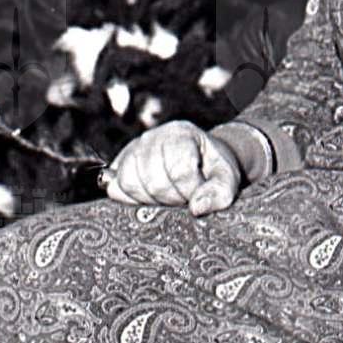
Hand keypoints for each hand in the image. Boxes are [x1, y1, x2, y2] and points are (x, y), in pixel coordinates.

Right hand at [100, 122, 243, 218]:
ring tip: (167, 197)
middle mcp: (153, 137)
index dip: (190, 191)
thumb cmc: (212, 168)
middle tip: (182, 198)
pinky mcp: (120, 163)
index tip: (197, 194)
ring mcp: (133, 149)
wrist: (199, 159)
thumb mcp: (227, 178)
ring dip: (151, 200)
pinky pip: (114, 187)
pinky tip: (149, 197)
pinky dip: (130, 198)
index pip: (179, 170)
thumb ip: (220, 192)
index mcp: (181, 134)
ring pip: (130, 184)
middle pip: (154, 181)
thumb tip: (197, 208)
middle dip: (171, 199)